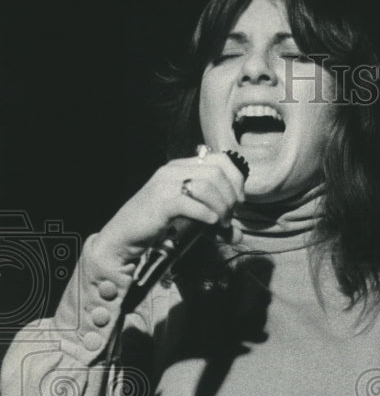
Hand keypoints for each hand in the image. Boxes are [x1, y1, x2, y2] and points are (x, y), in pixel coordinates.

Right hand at [94, 148, 246, 264]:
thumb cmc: (158, 223)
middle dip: (230, 197)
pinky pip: (189, 202)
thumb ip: (215, 223)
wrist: (125, 234)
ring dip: (221, 207)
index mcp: (181, 166)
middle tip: (229, 218)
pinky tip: (210, 222)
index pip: (220, 159)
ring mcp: (165, 184)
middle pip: (217, 173)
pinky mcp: (160, 202)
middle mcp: (173, 170)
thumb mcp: (190, 219)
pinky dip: (205, 213)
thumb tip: (239, 236)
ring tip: (221, 223)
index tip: (239, 201)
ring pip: (206, 185)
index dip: (236, 179)